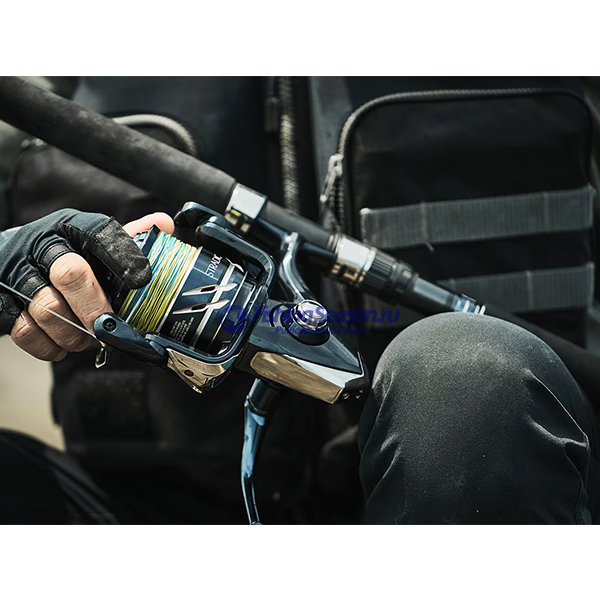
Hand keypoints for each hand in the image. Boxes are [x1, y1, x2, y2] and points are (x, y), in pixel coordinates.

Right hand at [0, 210, 173, 360]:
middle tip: (107, 323)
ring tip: (86, 338)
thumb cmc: (61, 252)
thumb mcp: (92, 238)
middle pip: (70, 273)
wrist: (6, 258)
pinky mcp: (2, 301)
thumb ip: (127, 236)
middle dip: (94, 306)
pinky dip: (48, 345)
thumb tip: (163, 223)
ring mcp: (18, 274)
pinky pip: (25, 330)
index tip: (142, 280)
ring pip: (48, 307)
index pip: (100, 235)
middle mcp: (44, 246)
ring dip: (73, 332)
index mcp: (72, 227)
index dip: (123, 257)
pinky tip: (61, 345)